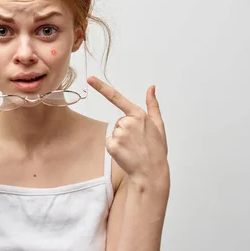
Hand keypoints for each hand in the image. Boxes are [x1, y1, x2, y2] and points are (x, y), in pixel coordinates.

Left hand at [88, 76, 169, 196]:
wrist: (151, 171)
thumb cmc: (156, 150)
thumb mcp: (159, 125)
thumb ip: (153, 105)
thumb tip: (151, 88)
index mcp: (139, 115)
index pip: (117, 97)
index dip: (101, 87)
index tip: (90, 79)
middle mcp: (128, 122)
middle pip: (119, 122)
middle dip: (126, 131)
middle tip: (138, 142)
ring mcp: (120, 134)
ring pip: (115, 132)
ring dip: (122, 140)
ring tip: (133, 149)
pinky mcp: (113, 145)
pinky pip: (110, 142)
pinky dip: (115, 148)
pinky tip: (126, 153)